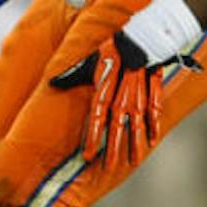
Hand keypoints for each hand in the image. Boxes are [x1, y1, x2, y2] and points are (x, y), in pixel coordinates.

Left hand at [50, 31, 163, 171]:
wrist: (139, 37)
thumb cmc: (111, 49)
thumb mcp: (89, 61)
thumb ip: (72, 75)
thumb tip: (52, 82)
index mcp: (105, 90)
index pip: (96, 119)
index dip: (92, 138)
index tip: (88, 156)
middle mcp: (122, 97)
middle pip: (117, 128)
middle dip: (112, 149)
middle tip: (108, 168)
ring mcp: (139, 96)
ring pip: (137, 125)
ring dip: (135, 144)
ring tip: (133, 162)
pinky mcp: (153, 91)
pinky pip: (154, 113)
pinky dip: (154, 127)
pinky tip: (153, 141)